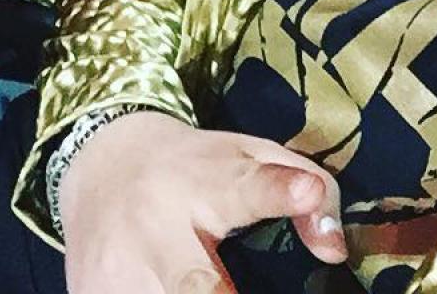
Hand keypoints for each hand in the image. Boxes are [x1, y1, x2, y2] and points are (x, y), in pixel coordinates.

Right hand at [60, 113, 346, 292]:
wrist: (102, 163)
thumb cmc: (197, 169)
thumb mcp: (253, 156)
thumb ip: (307, 189)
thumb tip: (334, 251)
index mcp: (207, 182)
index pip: (249, 187)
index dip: (280, 193)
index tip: (305, 193)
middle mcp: (159, 225)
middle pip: (194, 284)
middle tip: (236, 293)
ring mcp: (119, 269)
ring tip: (204, 286)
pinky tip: (159, 293)